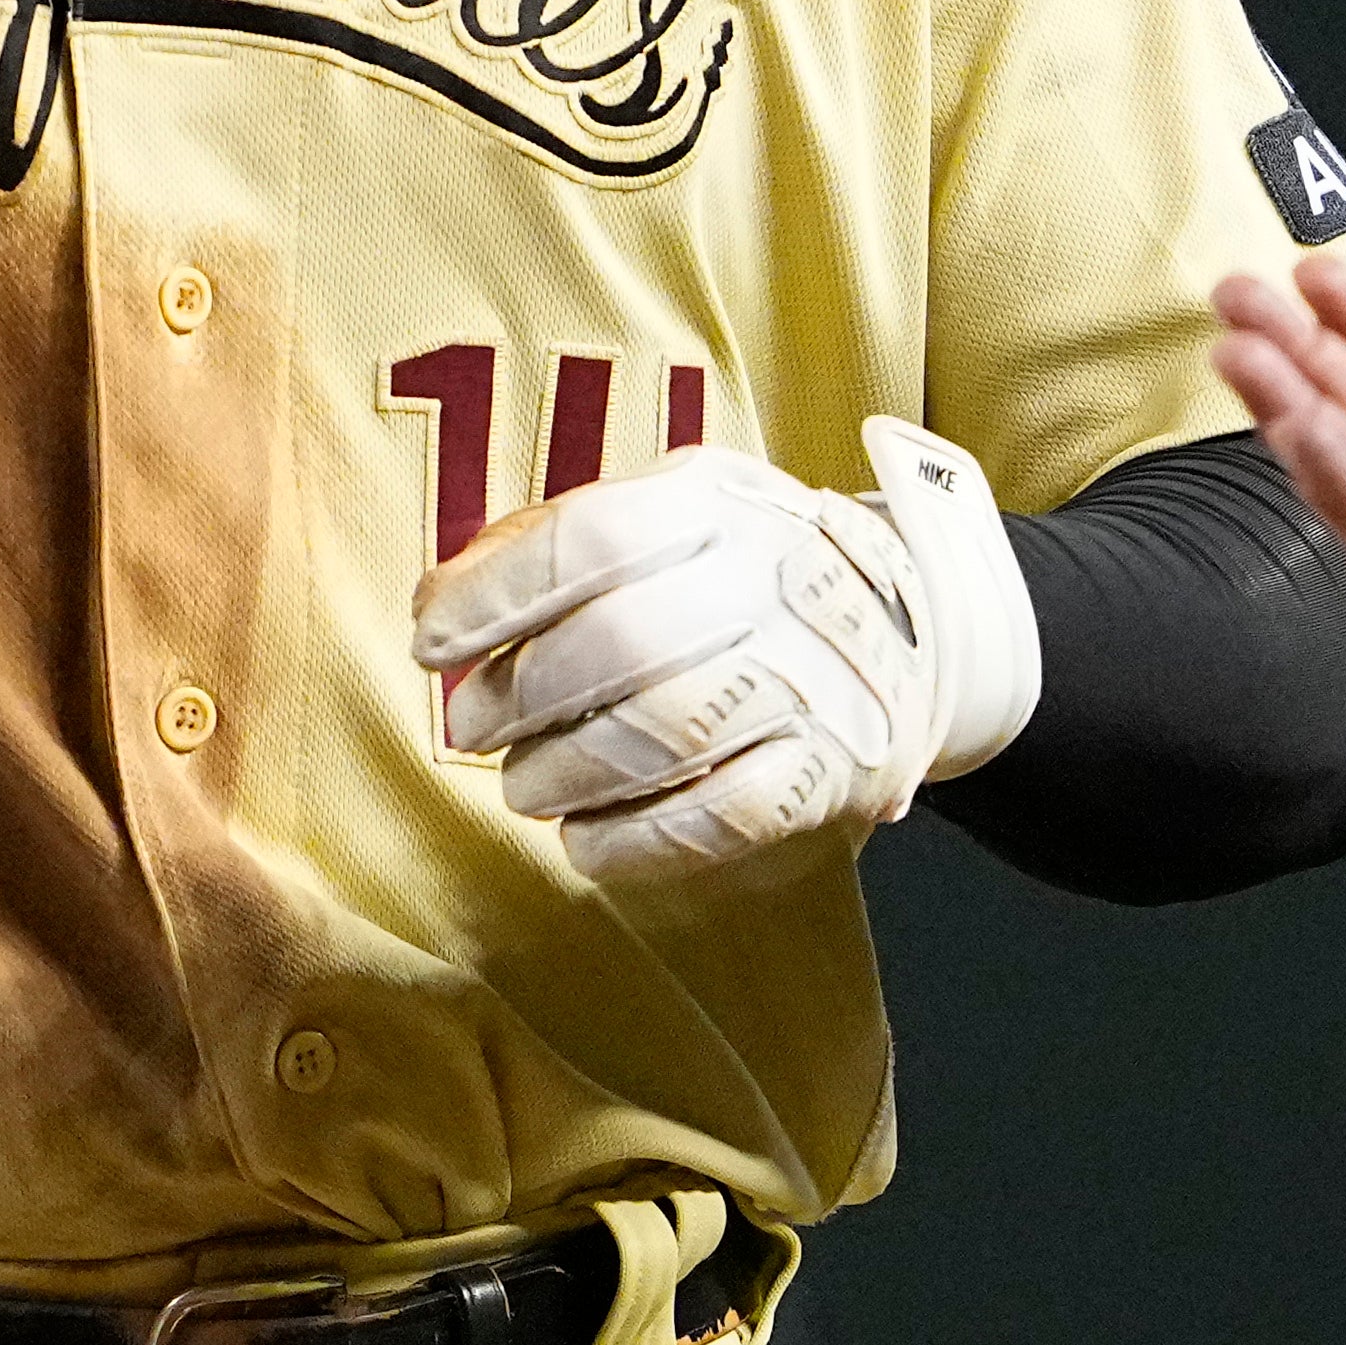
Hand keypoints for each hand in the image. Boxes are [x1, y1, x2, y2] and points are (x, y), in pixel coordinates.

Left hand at [409, 421, 1045, 885]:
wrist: (913, 629)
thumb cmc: (742, 574)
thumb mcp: (667, 515)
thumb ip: (554, 542)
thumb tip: (442, 602)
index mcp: (716, 502)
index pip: (588, 538)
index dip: (492, 596)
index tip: (432, 643)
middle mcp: (774, 578)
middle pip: (619, 643)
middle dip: (522, 699)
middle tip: (481, 730)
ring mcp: (813, 677)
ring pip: (665, 735)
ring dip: (566, 775)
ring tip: (529, 786)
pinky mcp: (835, 770)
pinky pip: (722, 819)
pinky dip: (635, 841)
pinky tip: (589, 842)